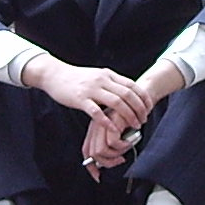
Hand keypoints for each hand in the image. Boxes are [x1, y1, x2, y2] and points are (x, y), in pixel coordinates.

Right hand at [22, 54, 152, 132]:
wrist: (54, 74)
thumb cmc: (76, 78)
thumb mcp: (97, 76)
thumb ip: (111, 83)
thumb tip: (126, 93)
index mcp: (108, 75)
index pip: (132, 85)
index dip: (143, 97)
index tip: (149, 108)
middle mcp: (102, 80)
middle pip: (128, 95)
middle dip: (139, 109)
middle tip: (143, 120)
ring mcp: (91, 89)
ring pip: (116, 103)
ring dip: (128, 116)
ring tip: (134, 125)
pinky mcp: (80, 99)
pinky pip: (97, 112)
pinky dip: (107, 121)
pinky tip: (114, 129)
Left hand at [82, 110, 136, 181]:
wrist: (141, 98)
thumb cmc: (132, 117)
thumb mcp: (119, 132)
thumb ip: (111, 145)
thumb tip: (109, 163)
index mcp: (95, 130)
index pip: (86, 152)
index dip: (91, 166)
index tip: (98, 177)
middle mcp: (96, 127)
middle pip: (93, 154)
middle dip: (108, 163)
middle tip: (121, 159)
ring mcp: (102, 123)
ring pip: (101, 150)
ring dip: (116, 154)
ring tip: (127, 147)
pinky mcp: (111, 121)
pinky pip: (113, 142)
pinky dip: (123, 146)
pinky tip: (131, 140)